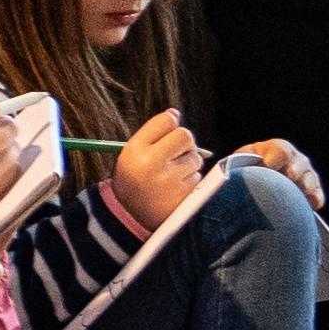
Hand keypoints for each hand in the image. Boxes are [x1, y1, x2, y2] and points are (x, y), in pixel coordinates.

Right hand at [101, 107, 215, 238]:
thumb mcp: (132, 153)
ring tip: (171, 177)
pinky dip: (191, 181)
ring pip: (195, 158)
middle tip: (173, 156)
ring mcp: (170, 180)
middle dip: (183, 144)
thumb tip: (174, 112)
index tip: (165, 136)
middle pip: (185, 135)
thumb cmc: (134, 179)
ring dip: (188, 164)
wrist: (131, 217)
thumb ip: (153, 132)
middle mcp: (152, 162)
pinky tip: (175, 189)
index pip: (166, 120)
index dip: (169, 126)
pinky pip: (198, 177)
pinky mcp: (184, 194)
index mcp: (136, 149)